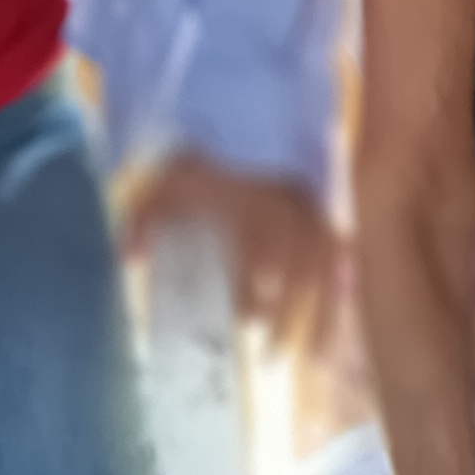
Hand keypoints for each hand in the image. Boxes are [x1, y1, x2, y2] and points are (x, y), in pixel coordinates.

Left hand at [126, 151, 339, 348]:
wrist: (243, 114)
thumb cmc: (202, 159)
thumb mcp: (165, 182)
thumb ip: (145, 219)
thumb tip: (130, 259)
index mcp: (247, 207)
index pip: (253, 256)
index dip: (251, 292)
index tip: (243, 322)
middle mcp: (286, 213)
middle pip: (293, 274)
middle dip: (282, 321)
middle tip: (267, 361)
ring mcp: (312, 215)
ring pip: (325, 272)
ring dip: (321, 318)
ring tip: (312, 360)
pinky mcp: (328, 215)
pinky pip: (344, 258)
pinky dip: (344, 291)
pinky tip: (338, 319)